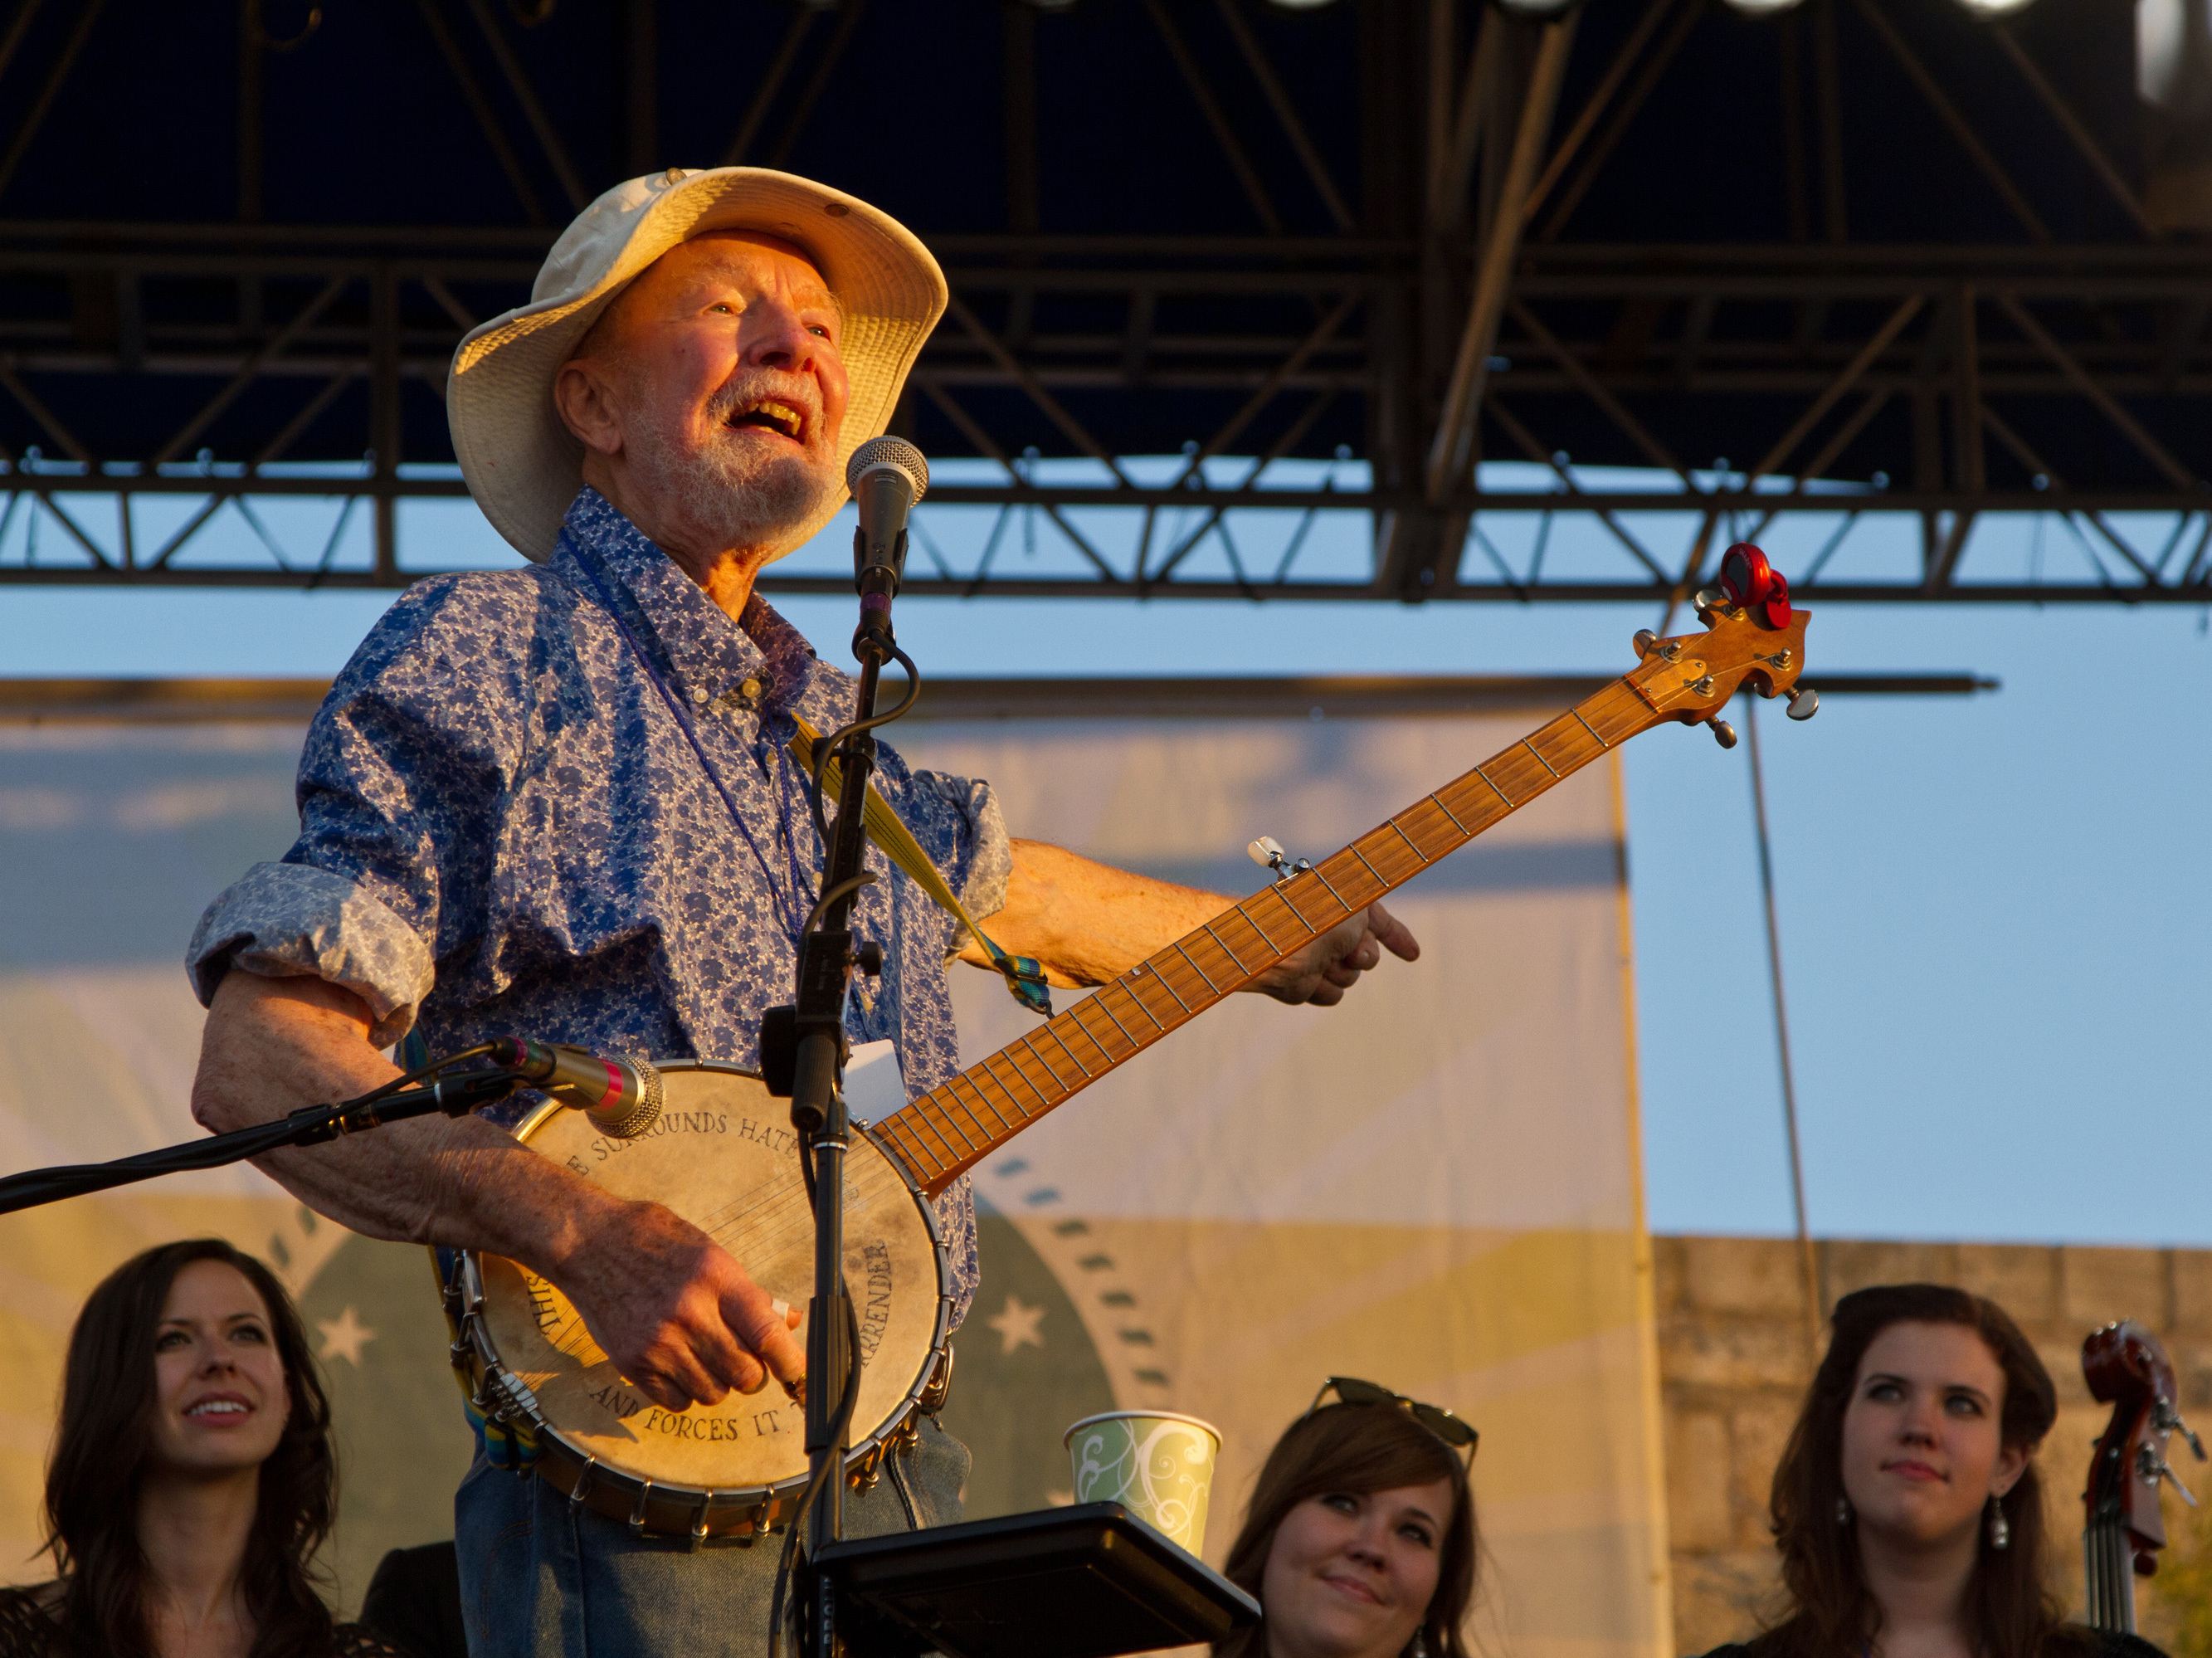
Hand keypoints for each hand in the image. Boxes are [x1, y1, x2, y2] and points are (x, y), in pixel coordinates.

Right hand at [551, 1197, 806, 1411]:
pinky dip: (685, 1393)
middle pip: (745, 1374)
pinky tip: (679, 1365)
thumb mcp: (711, 1254)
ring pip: (713, 1394)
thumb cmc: (656, 1242)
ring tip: (704, 1355)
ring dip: (718, 1382)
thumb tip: (787, 1323)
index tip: (802, 1380)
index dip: (791, 1364)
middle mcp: (689, 1312)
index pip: (766, 1334)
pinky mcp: (632, 1363)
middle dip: (752, 1374)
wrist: (589, 1244)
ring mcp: (658, 1342)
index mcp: (716, 1279)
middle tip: (744, 1358)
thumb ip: (749, 1293)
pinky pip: (677, 1402)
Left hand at [1251, 899, 1418, 1005]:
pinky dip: (1324, 988)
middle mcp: (1326, 930)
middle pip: (1368, 954)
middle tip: (1352, 952)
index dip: (1397, 937)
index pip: (1377, 921)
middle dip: (1365, 954)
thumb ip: (1371, 917)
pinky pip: (1333, 994)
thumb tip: (1362, 947)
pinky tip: (1309, 977)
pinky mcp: (1305, 983)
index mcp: (1338, 904)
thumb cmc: (1316, 919)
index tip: (1413, 955)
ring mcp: (1316, 958)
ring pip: (1351, 977)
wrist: (1278, 948)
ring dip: (1342, 971)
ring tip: (1322, 960)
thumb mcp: (1356, 905)